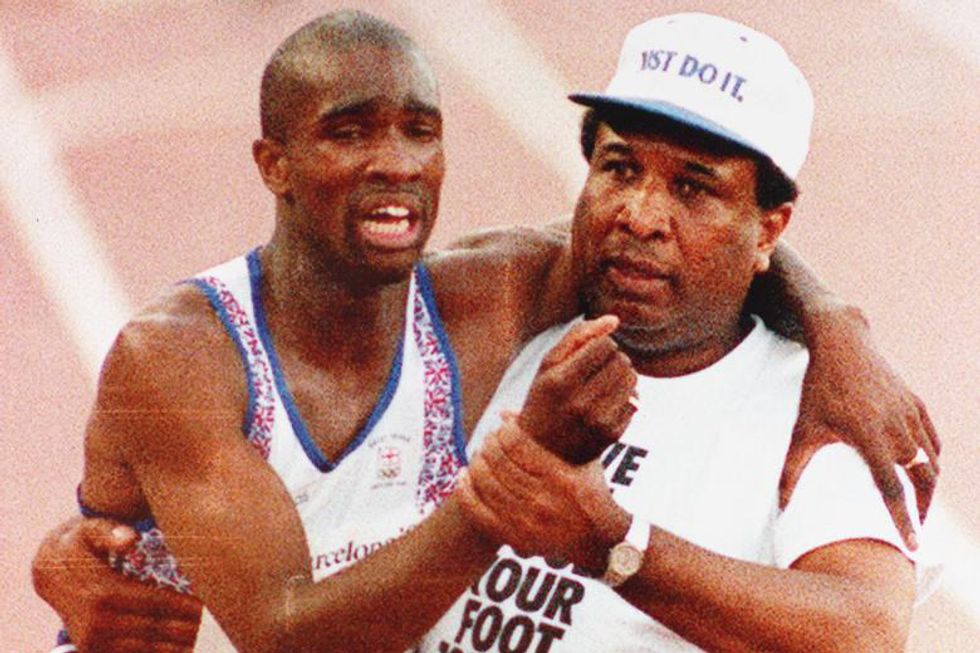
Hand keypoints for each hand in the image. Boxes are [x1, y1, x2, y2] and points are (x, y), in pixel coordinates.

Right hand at [33, 516, 201, 651]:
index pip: (157, 605)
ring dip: (175, 646)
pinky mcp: (91, 650)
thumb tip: (130, 539)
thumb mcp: (91, 529)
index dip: (186, 608)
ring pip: (146, 648)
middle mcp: (99, 622)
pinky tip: (179, 649)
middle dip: (188, 629)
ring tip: (203, 641)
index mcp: (105, 593)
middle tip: (215, 626)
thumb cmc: (80, 545)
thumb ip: (111, 531)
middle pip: (155, 630)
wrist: (49, 571)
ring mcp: (93, 641)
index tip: (210, 608)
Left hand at [457, 415, 627, 570]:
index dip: (504, 431)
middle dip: (489, 444)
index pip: (517, 444)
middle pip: (498, 461)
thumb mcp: (582, 459)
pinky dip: (466, 492)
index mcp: (559, 476)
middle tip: (489, 439)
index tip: (503, 428)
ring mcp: (527, 521)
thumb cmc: (592, 493)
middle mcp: (542, 499)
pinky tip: (463, 477)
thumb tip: (504, 413)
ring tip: (479, 455)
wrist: (600, 540)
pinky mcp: (515, 538)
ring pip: (487, 484)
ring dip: (477, 463)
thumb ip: (549, 436)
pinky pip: (479, 512)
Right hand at [518, 315, 637, 463]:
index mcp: (561, 381)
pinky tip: (610, 401)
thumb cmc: (545, 399)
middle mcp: (579, 402)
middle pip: (621, 361)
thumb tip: (614, 319)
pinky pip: (635, 401)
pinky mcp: (612, 435)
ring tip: (608, 380)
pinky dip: (626, 396)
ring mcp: (597, 421)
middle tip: (601, 366)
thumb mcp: (549, 365)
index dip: (602, 343)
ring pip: (631, 379)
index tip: (592, 353)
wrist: (543, 451)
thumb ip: (578, 336)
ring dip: (624, 374)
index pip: (603, 345)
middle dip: (615, 358)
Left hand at [780, 310, 939, 548]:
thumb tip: (779, 505)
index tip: (911, 545)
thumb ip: (791, 469)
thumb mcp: (802, 428)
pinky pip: (932, 439)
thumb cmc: (818, 387)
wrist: (842, 343)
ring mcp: (910, 414)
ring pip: (932, 460)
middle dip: (923, 508)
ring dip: (929, 486)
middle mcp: (897, 428)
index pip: (892, 490)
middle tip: (915, 527)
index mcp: (870, 437)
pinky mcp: (915, 403)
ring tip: (918, 504)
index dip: (903, 520)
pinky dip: (932, 459)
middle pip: (923, 479)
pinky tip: (923, 470)